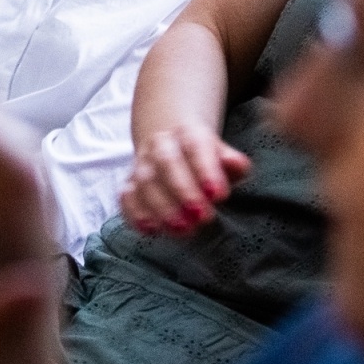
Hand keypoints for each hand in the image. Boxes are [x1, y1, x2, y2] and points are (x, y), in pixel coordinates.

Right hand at [120, 123, 251, 236]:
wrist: (172, 145)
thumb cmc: (204, 159)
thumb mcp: (223, 157)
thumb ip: (233, 163)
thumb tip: (237, 164)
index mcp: (188, 133)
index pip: (195, 146)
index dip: (206, 170)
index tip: (219, 195)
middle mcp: (160, 144)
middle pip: (166, 162)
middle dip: (183, 190)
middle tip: (202, 216)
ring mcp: (142, 163)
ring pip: (145, 181)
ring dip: (163, 207)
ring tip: (183, 230)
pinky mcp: (129, 184)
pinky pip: (126, 197)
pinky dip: (136, 214)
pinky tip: (152, 230)